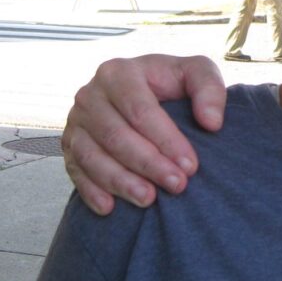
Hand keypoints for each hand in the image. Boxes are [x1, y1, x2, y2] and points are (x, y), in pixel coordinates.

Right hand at [63, 54, 227, 215]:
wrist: (143, 92)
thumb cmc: (172, 84)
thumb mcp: (196, 73)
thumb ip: (210, 89)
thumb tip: (211, 122)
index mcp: (119, 72)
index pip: (140, 111)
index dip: (166, 140)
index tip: (191, 166)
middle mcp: (90, 95)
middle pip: (116, 136)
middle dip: (148, 164)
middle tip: (178, 186)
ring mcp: (76, 122)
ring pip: (93, 156)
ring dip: (121, 181)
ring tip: (149, 199)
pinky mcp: (69, 146)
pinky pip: (75, 171)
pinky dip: (90, 191)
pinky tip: (110, 208)